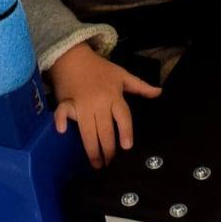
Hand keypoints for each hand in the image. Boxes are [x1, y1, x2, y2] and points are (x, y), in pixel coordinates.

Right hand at [48, 42, 161, 167]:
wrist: (74, 57)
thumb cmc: (100, 68)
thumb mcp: (122, 75)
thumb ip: (140, 86)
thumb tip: (159, 92)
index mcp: (114, 96)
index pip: (123, 117)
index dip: (126, 132)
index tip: (127, 147)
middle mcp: (99, 102)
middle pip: (105, 130)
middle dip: (108, 150)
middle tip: (110, 165)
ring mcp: (82, 104)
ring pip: (88, 130)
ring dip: (92, 149)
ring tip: (97, 164)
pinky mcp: (66, 102)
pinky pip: (62, 112)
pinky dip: (60, 120)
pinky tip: (62, 132)